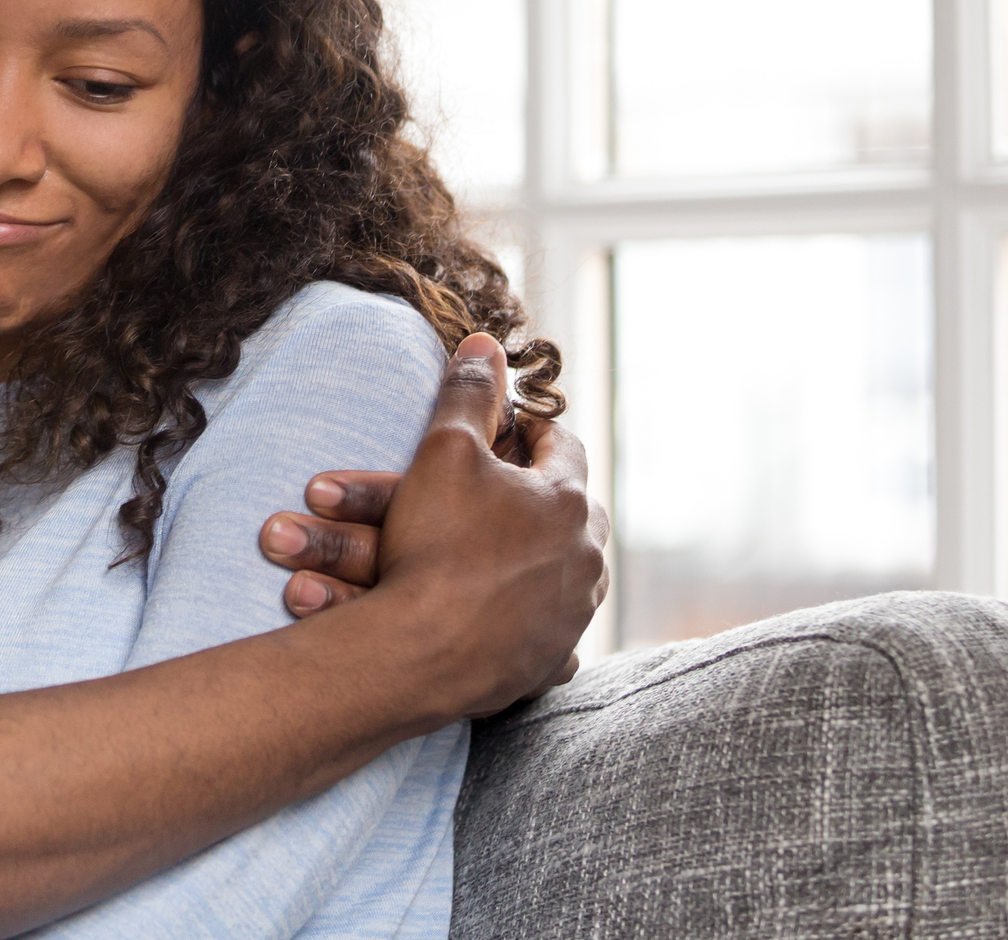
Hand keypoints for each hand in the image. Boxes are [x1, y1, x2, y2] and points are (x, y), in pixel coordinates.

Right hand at [260, 332, 609, 711]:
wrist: (421, 651)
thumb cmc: (435, 544)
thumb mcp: (443, 451)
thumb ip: (468, 393)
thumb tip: (486, 344)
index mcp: (569, 502)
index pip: (564, 447)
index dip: (531, 431)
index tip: (504, 429)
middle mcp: (586, 560)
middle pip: (575, 512)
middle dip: (540, 495)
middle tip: (502, 488)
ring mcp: (573, 616)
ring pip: (570, 574)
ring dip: (542, 556)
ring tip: (503, 548)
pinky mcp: (550, 663)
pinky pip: (553, 635)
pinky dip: (534, 619)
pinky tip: (510, 616)